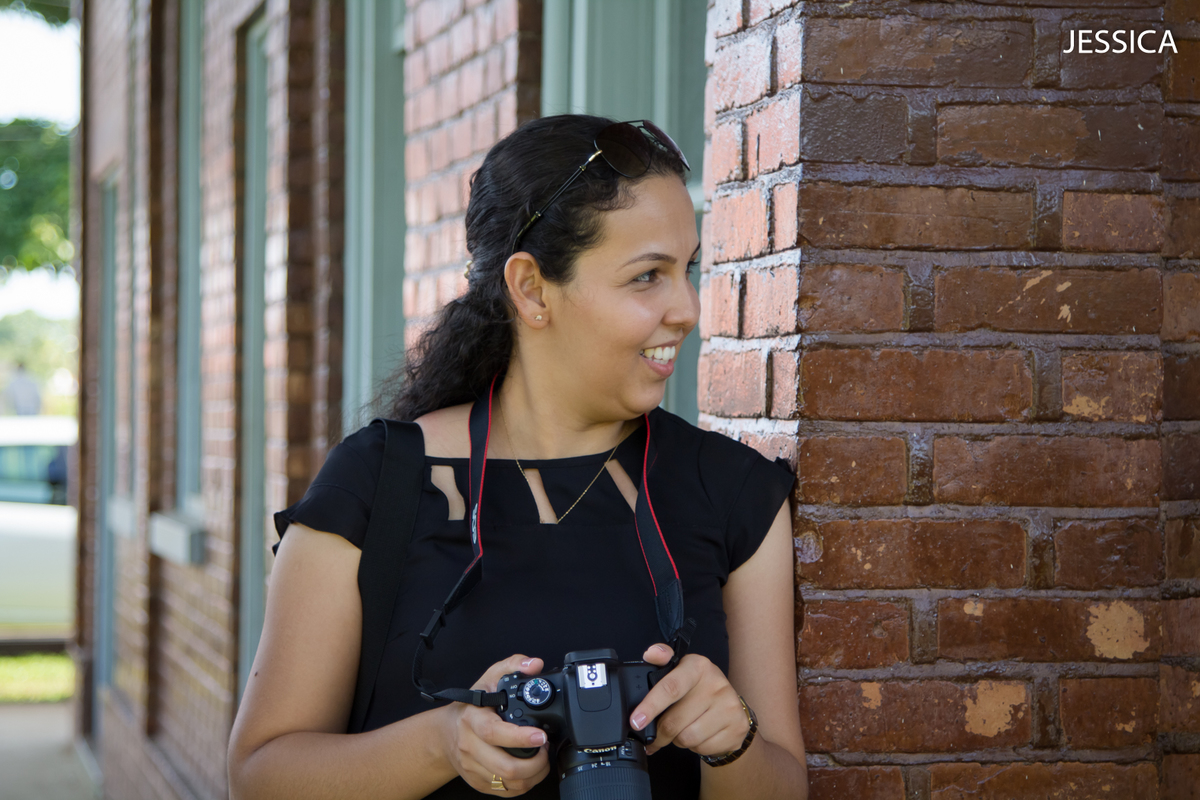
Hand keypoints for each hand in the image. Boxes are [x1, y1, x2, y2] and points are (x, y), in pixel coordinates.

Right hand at [440, 654, 550, 793]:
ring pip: (507, 782)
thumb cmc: (473, 705)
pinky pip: (505, 791)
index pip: (494, 733)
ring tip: (542, 759)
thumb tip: (534, 665)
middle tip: (545, 748)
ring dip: (533, 775)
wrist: (446, 733)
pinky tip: (531, 771)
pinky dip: (524, 785)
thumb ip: (513, 665)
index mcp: (473, 720)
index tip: (540, 736)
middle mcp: (470, 746)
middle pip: (504, 766)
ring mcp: (473, 767)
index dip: (519, 738)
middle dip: (535, 762)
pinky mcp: (477, 782)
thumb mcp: (490, 678)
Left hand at [629, 644, 749, 757]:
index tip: (635, 721)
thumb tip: (651, 653)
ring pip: (687, 738)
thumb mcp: (681, 672)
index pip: (671, 687)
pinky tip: (699, 735)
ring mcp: (729, 707)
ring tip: (683, 730)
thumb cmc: (698, 690)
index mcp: (698, 666)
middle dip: (659, 733)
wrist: (731, 708)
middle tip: (656, 734)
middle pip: (674, 721)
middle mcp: (716, 684)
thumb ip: (663, 662)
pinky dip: (695, 747)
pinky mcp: (737, 728)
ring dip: (678, 740)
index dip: (650, 705)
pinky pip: (702, 748)